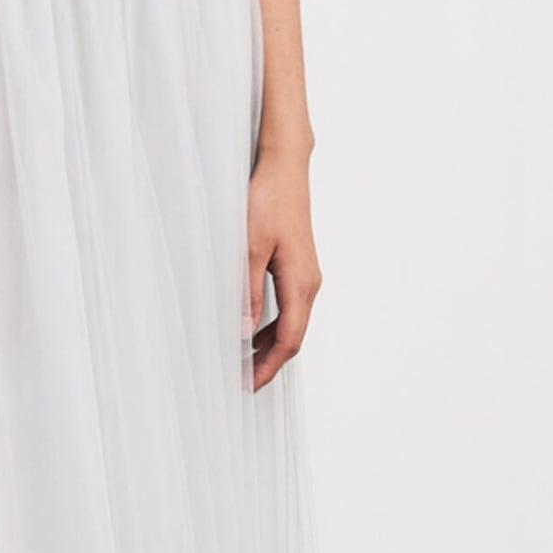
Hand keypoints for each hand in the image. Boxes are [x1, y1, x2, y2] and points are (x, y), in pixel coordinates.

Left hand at [245, 149, 319, 391]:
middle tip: (242, 380)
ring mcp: (306, 275)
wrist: (285, 168)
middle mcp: (309, 283)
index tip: (248, 384)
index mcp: (300, 283)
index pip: (288, 340)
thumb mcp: (249, 247)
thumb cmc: (268, 200)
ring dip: (269, 344)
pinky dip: (272, 324)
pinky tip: (253, 329)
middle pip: (293, 336)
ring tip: (244, 361)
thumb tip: (243, 332)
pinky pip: (288, 307)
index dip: (267, 367)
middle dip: (268, 362)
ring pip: (291, 322)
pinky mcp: (298, 266)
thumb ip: (246, 291)